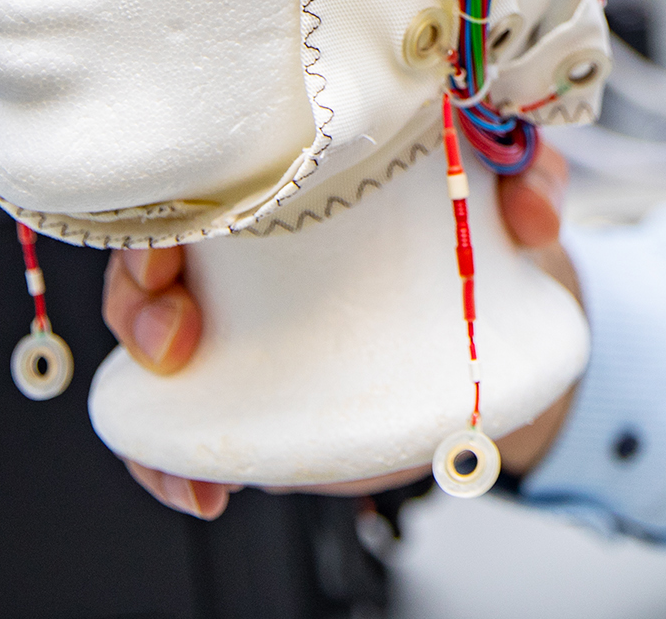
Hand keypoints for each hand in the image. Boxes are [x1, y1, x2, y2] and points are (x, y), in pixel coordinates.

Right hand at [102, 140, 581, 518]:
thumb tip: (527, 215)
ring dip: (142, 385)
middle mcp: (246, 239)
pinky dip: (170, 464)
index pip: (198, 169)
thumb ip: (528, 184)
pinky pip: (177, 424)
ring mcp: (237, 317)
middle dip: (138, 296)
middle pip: (151, 252)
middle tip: (173, 340)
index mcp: (292, 171)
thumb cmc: (481, 234)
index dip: (168, 203)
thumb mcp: (505, 194)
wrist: (500, 322)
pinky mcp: (245, 384)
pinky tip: (202, 496)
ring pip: (149, 333)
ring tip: (180, 418)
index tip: (176, 249)